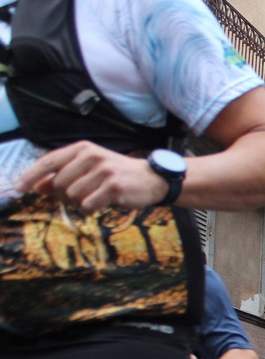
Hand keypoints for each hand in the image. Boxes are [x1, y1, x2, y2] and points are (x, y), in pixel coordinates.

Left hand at [20, 141, 172, 212]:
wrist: (152, 179)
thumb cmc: (117, 175)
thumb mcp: (88, 170)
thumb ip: (62, 176)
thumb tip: (36, 187)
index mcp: (82, 149)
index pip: (48, 162)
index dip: (30, 176)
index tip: (18, 188)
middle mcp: (91, 156)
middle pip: (58, 184)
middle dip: (65, 195)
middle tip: (82, 195)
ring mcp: (103, 171)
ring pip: (72, 196)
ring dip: (80, 203)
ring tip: (96, 197)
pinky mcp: (113, 187)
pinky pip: (87, 205)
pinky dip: (91, 209)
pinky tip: (104, 203)